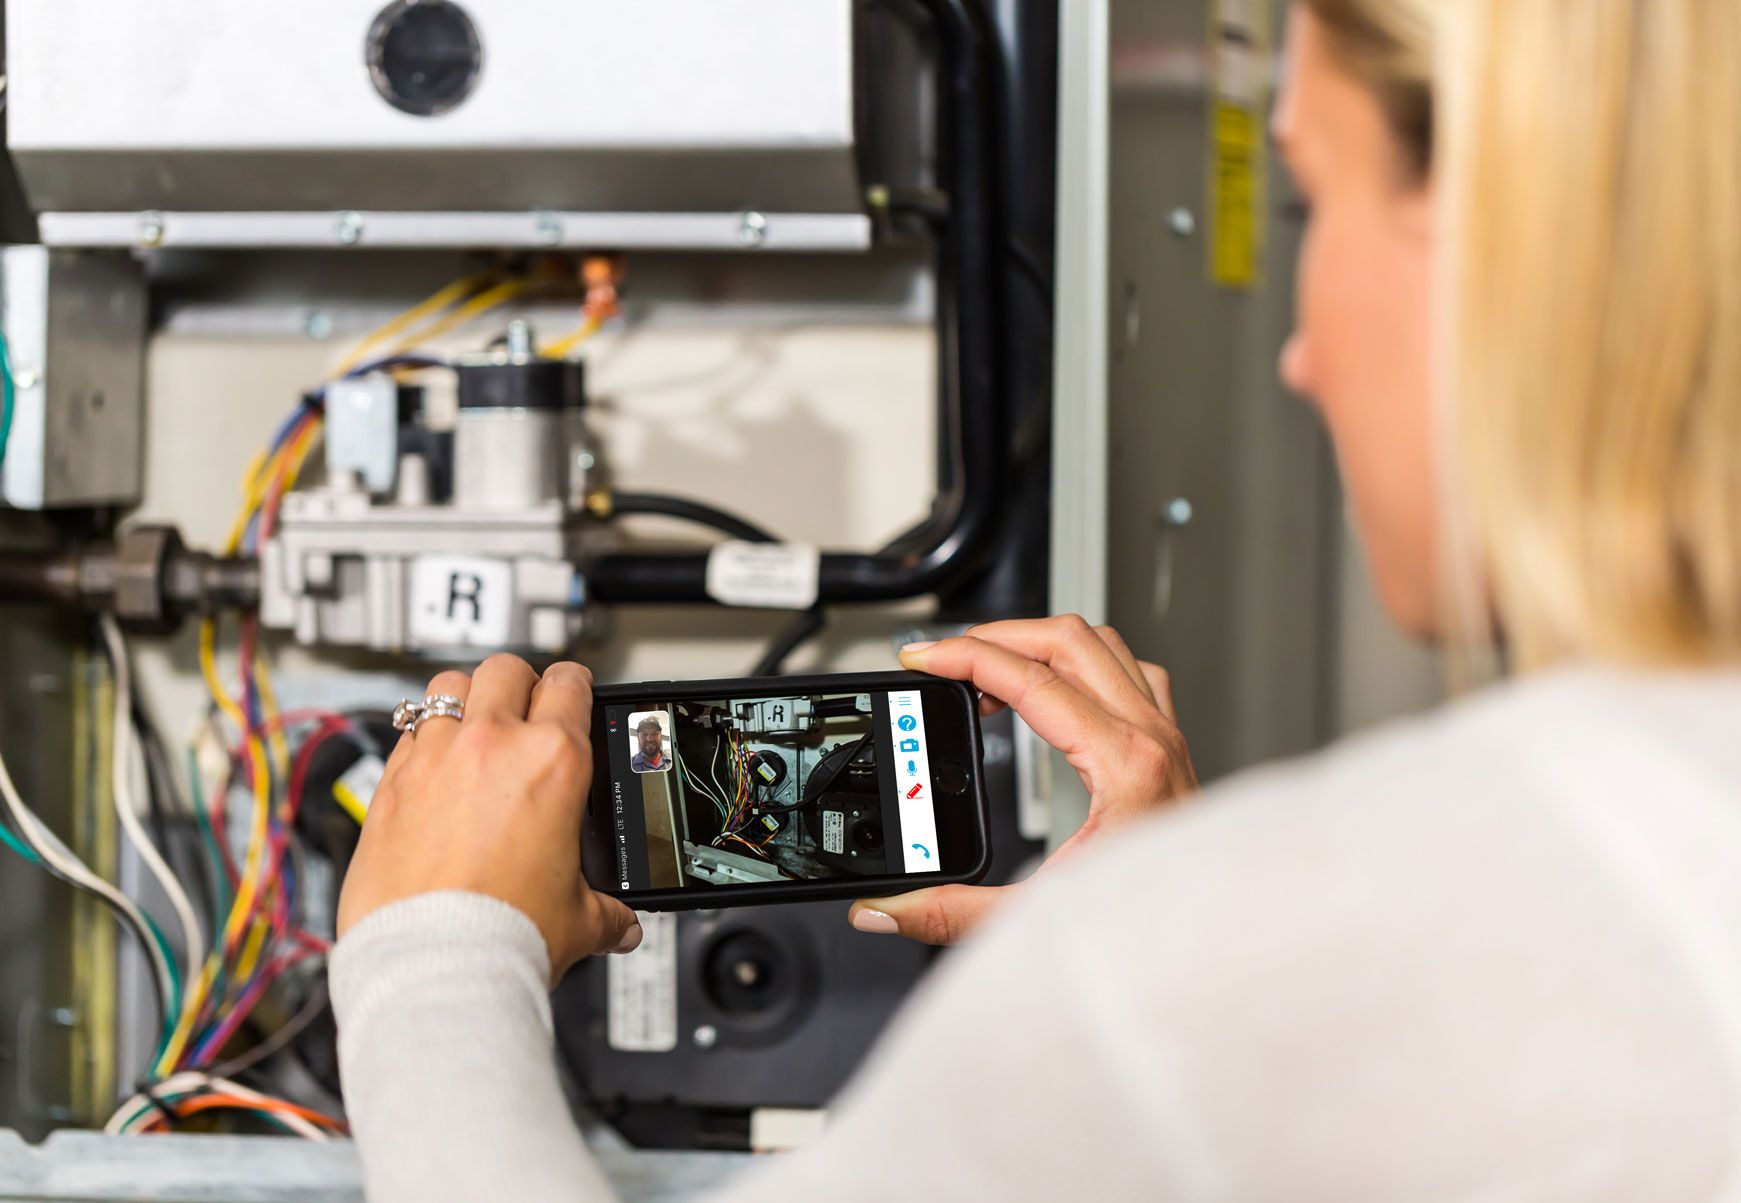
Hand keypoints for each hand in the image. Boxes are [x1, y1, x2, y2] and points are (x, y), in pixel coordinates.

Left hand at [337, 654, 641, 980]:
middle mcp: (492, 745)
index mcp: (553, 761)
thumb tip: (622, 924)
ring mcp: (435, 758)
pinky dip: (422, 741)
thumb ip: (607, 912)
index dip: (575, 685)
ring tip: (472, 726)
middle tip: (524, 709)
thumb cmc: (504, 936)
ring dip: (465, 699)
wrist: (432, 966)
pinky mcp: (390, 783)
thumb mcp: (580, 919)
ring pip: (447, 686)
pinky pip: (406, 733)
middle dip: (520, 683)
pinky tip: (432, 771)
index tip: (572, 695)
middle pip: (506, 668)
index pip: (570, 684)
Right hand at [849, 616, 1195, 944]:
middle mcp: (1151, 738)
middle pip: (1068, 639)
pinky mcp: (1170, 749)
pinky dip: (1084, 663)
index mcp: (1124, 764)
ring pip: (1104, 645)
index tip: (923, 658)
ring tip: (991, 665)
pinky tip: (1056, 687)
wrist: (1225, 945)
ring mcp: (1166, 738)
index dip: (965, 657)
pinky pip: (1131, 672)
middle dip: (997, 635)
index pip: (1031, 678)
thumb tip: (890, 907)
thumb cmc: (1162, 928)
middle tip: (946, 654)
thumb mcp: (1040, 918)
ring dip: (1042, 642)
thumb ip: (955, 913)